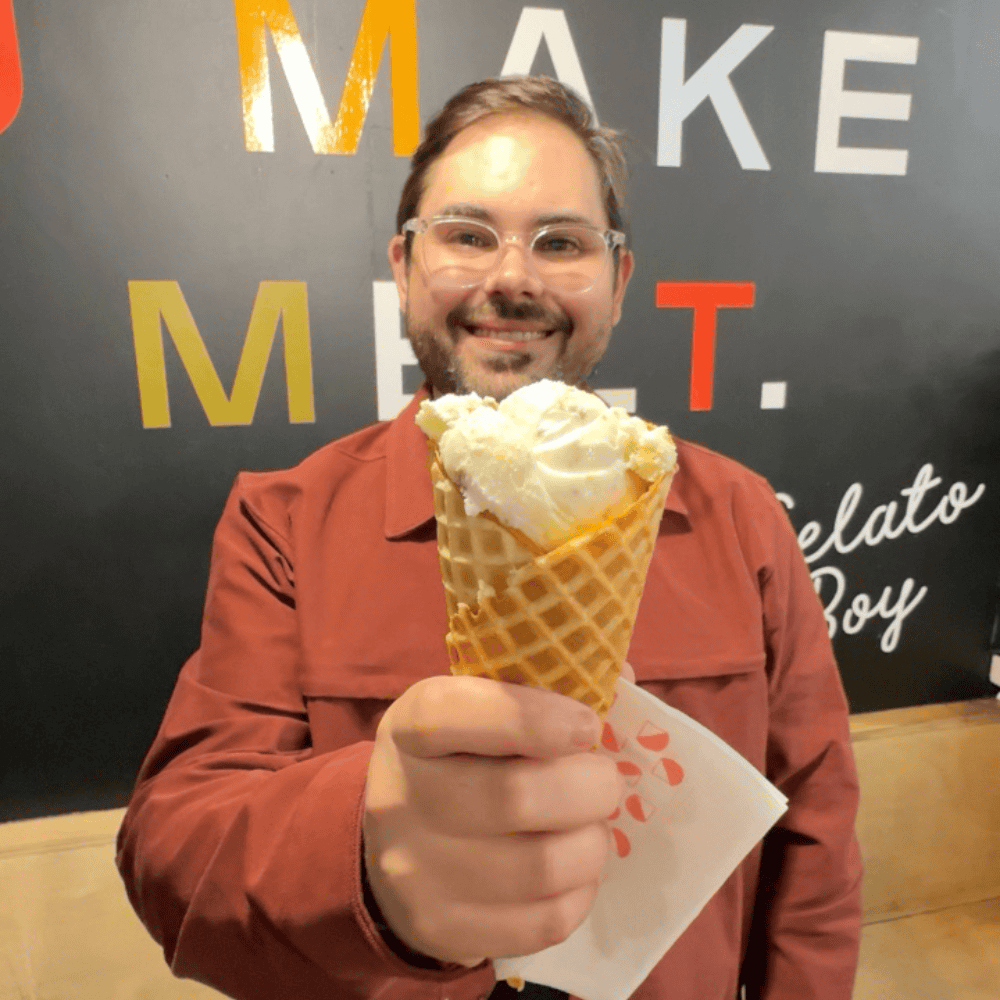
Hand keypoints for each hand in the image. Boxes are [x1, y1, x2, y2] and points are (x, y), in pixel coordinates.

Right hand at [362, 675, 622, 964]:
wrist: (388, 850)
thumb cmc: (458, 763)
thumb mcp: (475, 713)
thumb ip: (542, 689)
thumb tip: (624, 680)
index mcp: (409, 728)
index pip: (454, 714)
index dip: (531, 717)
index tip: (587, 723)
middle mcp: (400, 798)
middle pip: (515, 796)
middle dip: (589, 787)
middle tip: (605, 781)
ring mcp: (416, 872)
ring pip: (542, 866)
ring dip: (592, 844)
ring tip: (590, 828)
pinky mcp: (441, 928)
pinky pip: (545, 921)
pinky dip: (580, 893)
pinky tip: (572, 871)